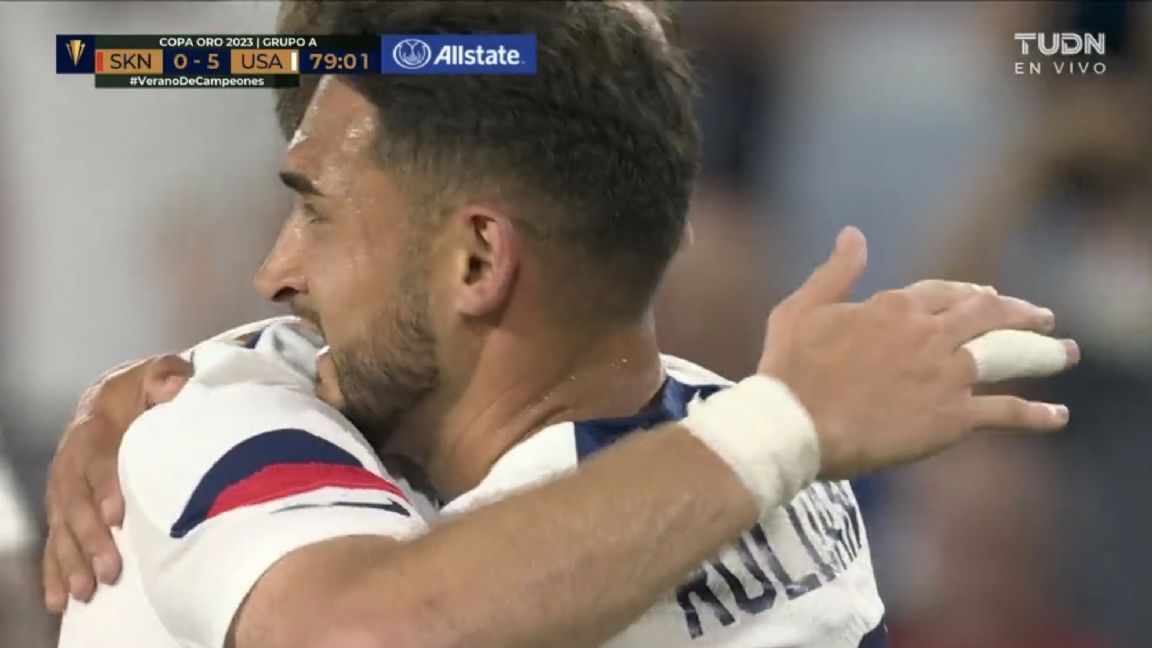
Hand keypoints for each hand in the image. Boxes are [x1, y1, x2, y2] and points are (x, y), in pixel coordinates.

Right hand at [43, 354, 191, 610]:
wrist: (115, 396)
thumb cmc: (147, 389)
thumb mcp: (159, 373)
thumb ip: (167, 376)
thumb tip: (174, 386)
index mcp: (94, 428)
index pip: (98, 459)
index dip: (105, 487)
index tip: (118, 515)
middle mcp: (72, 461)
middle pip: (76, 503)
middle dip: (91, 537)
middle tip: (110, 569)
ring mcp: (65, 488)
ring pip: (62, 528)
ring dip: (73, 561)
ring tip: (87, 590)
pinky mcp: (65, 509)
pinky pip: (55, 542)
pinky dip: (56, 571)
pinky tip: (60, 599)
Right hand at [759, 227, 1077, 479]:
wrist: (798, 424)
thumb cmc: (790, 368)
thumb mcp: (802, 308)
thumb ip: (835, 272)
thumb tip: (853, 233)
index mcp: (894, 307)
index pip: (944, 292)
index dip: (967, 294)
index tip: (985, 297)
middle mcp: (929, 334)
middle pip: (987, 315)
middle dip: (1019, 314)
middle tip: (1042, 318)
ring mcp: (946, 374)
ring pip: (1006, 356)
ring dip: (1042, 353)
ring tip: (1066, 353)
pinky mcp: (953, 417)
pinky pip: (1006, 412)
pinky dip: (1036, 414)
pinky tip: (1058, 416)